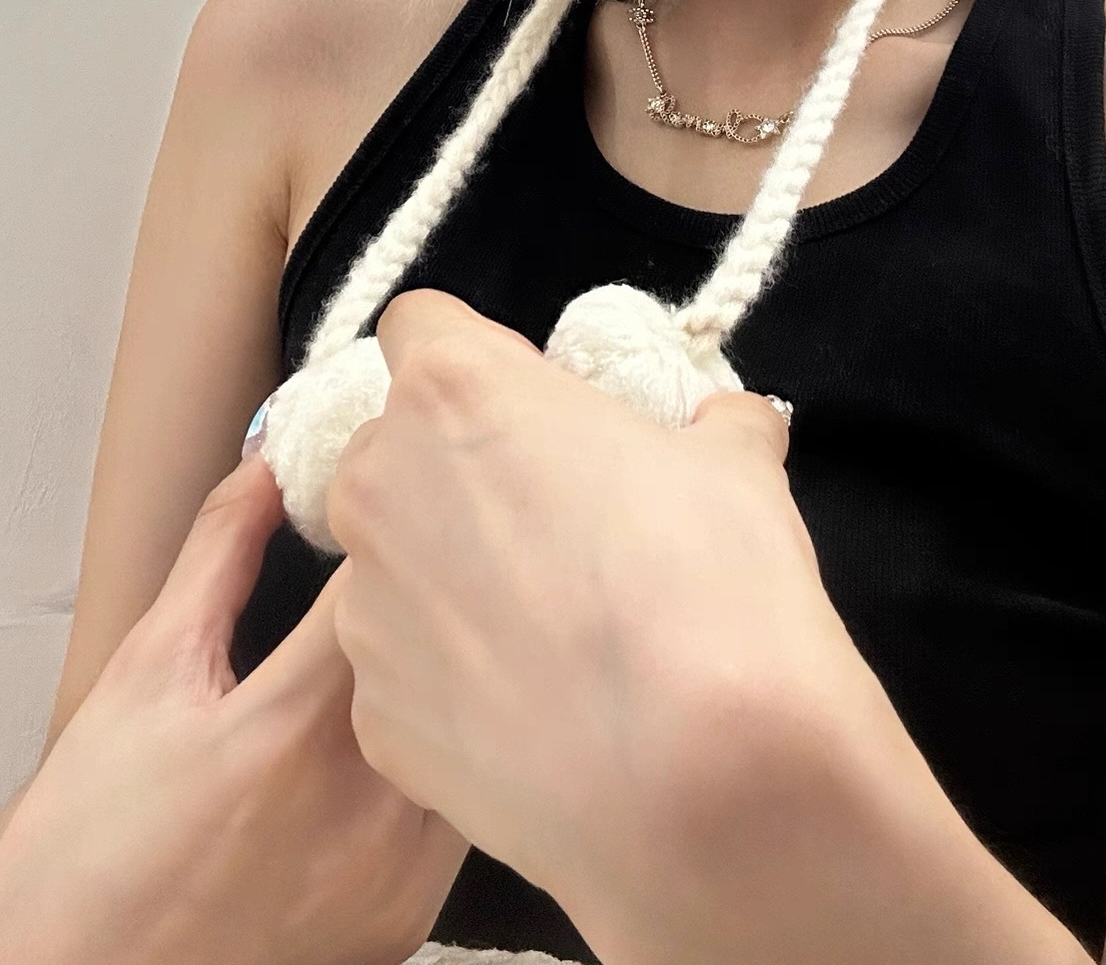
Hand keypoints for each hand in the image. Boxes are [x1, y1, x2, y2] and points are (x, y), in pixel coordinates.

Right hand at [0, 450, 467, 964]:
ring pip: (471, 732)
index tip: (399, 493)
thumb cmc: (86, 848)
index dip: (400, 529)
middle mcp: (356, 809)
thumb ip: (219, 559)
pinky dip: (450, 759)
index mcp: (287, 731)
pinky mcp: (405, 918)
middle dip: (438, 596)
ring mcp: (390, 873)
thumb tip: (268, 469)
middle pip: (447, 658)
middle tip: (425, 554)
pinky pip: (460, 810)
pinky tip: (411, 734)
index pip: (391, 588)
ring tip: (426, 641)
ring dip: (455, 678)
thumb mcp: (144, 677)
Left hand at [323, 291, 874, 947]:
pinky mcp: (374, 719)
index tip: (531, 406)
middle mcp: (382, 487)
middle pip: (391, 448)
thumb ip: (710, 426)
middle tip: (549, 520)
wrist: (699, 779)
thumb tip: (725, 426)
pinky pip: (406, 671)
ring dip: (450, 577)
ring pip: (393, 563)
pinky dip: (455, 679)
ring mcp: (367, 611)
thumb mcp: (737, 460)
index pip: (421, 326)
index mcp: (454, 390)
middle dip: (453, 471)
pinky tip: (537, 709)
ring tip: (552, 632)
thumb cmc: (713, 580)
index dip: (478, 360)